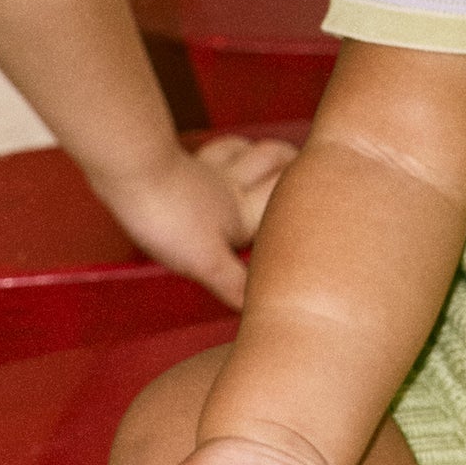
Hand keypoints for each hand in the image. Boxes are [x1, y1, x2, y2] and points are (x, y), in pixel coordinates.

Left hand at [91, 134, 297, 310]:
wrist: (133, 171)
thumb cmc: (168, 216)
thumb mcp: (205, 263)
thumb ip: (237, 286)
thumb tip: (258, 315)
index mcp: (245, 215)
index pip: (286, 203)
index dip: (310, 198)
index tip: (332, 200)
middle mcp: (234, 188)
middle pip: (275, 165)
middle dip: (296, 166)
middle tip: (314, 170)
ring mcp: (209, 171)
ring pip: (251, 152)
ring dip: (270, 152)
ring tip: (284, 157)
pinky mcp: (182, 161)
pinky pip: (218, 150)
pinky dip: (233, 149)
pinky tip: (233, 152)